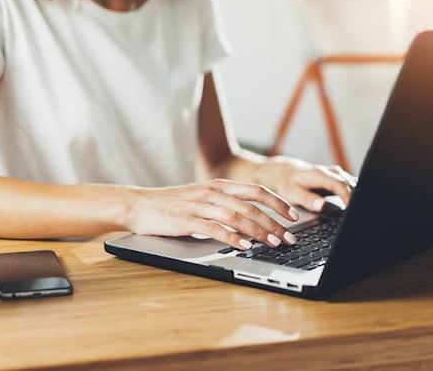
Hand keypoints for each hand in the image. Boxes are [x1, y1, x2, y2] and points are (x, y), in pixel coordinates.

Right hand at [128, 179, 300, 249]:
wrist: (139, 205)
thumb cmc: (171, 205)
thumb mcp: (201, 198)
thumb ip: (224, 205)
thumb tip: (251, 220)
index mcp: (218, 186)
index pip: (256, 191)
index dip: (278, 203)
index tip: (293, 216)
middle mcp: (212, 192)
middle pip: (252, 206)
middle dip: (275, 223)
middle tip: (289, 237)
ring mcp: (200, 205)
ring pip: (237, 217)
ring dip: (259, 231)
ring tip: (273, 243)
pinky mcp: (188, 220)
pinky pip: (215, 228)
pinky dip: (232, 238)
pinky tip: (244, 246)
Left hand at [254, 157, 356, 212]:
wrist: (284, 172)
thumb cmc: (288, 183)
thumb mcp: (293, 193)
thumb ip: (308, 199)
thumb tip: (323, 205)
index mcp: (320, 175)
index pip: (340, 185)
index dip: (348, 197)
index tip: (353, 209)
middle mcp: (329, 172)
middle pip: (349, 183)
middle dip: (358, 197)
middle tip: (362, 213)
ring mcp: (334, 173)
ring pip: (351, 182)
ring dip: (358, 194)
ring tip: (362, 210)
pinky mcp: (335, 177)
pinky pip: (349, 183)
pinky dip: (354, 192)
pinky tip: (356, 203)